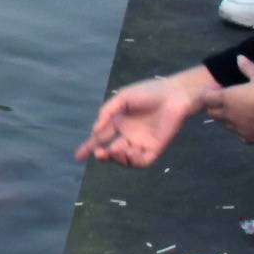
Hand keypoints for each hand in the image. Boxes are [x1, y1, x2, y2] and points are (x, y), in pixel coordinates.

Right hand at [82, 71, 209, 168]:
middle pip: (110, 151)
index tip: (78, 157)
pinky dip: (132, 160)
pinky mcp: (155, 149)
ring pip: (124, 158)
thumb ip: (107, 112)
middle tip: (98, 153)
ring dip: (116, 158)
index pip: (101, 138)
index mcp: (119, 123)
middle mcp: (128, 135)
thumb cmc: (150, 92)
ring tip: (113, 150)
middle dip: (102, 155)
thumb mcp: (123, 98)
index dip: (89, 147)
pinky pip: (141, 161)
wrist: (175, 95)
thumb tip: (95, 131)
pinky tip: (128, 152)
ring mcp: (141, 143)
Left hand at [208, 62, 253, 145]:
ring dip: (227, 118)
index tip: (217, 89)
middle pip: (213, 113)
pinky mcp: (248, 138)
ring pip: (225, 124)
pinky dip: (241, 130)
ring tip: (237, 111)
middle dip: (215, 107)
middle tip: (225, 100)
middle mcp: (229, 114)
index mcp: (227, 98)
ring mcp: (238, 128)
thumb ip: (247, 67)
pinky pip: (239, 134)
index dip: (209, 93)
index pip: (207, 98)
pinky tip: (249, 125)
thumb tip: (239, 58)